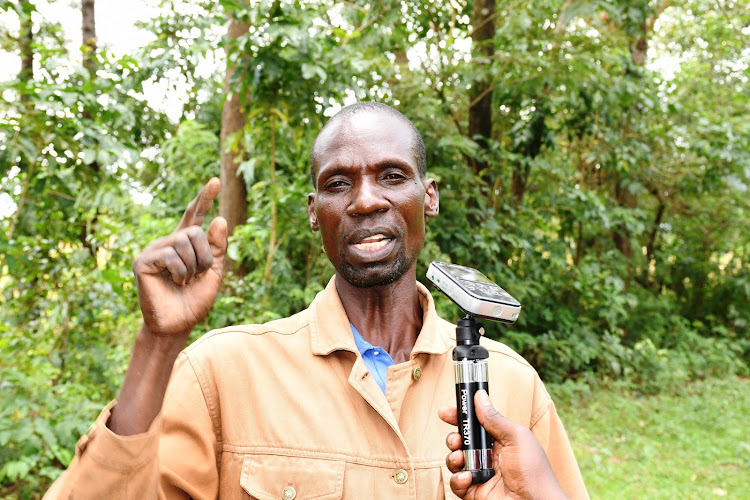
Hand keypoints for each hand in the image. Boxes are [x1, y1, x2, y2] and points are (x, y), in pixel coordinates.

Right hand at [132, 178, 227, 336]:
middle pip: (196, 232)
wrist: (177, 324)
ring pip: (184, 242)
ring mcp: (154, 250)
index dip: (205, 198)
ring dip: (193, 267)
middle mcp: (169, 242)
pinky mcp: (142, 261)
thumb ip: (217, 247)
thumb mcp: (213, 272)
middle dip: (205, 256)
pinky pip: (171, 256)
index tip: (215, 180)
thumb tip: (219, 218)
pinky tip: (173, 283)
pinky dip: (180, 272)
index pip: (196, 216)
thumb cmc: (194, 300)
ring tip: (184, 282)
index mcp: (186, 244)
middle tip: (197, 276)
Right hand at [438, 390, 567, 499]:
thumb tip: (480, 396)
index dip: (459, 417)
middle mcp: (488, 456)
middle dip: (453, 438)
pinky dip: (458, 479)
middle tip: (457, 441)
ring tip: (462, 460)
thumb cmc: (534, 471)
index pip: (474, 424)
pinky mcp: (474, 492)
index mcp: (499, 440)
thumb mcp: (516, 437)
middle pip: (460, 442)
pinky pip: (456, 483)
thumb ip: (494, 418)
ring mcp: (480, 474)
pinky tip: (468, 478)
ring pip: (454, 461)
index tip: (445, 412)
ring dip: (453, 458)